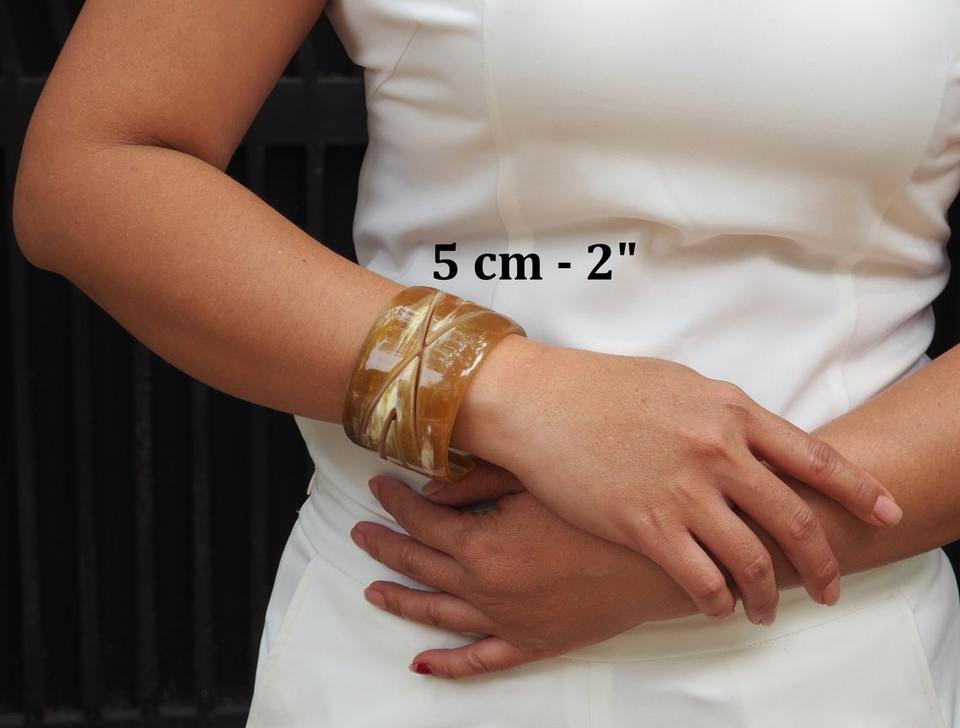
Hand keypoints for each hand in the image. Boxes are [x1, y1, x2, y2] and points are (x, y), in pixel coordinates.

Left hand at [350, 463, 696, 678]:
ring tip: (372, 589)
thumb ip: (478, 483)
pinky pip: (481, 661)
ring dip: (401, 600)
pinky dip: (449, 666)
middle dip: (386, 545)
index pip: (421, 520)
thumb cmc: (603, 512)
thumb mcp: (538, 481)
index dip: (395, 501)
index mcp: (482, 544)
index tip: (379, 486)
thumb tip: (430, 491)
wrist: (663, 562)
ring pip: (437, 613)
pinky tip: (422, 664)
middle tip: (360, 533)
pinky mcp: (533, 644)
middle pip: (419, 565)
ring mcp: (506, 621)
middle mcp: (484, 587)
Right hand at [451, 339, 901, 623]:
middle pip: (794, 520)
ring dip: (766, 594)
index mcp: (730, 411)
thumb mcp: (676, 384)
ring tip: (764, 610)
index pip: (814, 457)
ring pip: (751, 559)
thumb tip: (751, 439)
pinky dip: (718, 600)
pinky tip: (718, 605)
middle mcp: (717, 452)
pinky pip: (701, 578)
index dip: (858, 489)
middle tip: (830, 587)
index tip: (884, 511)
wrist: (537, 400)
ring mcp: (683, 490)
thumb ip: (722, 414)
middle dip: (823, 562)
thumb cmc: (600, 387)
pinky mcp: (645, 524)